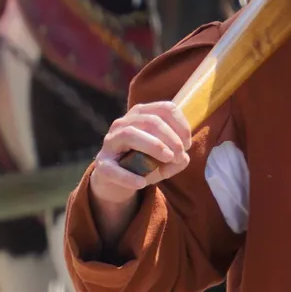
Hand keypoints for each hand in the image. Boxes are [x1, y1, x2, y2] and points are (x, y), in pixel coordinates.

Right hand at [85, 101, 193, 242]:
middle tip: (180, 155)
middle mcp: (123, 123)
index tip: (188, 143)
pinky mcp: (102, 164)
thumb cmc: (143, 163)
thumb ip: (178, 158)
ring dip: (153, 146)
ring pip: (129, 134)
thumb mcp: (165, 160)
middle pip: (150, 120)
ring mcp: (110, 143)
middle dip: (170, 138)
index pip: (164, 109)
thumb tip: (183, 158)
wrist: (115, 181)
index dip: (181, 125)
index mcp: (140, 116)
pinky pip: (113, 168)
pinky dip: (129, 176)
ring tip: (168, 159)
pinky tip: (142, 182)